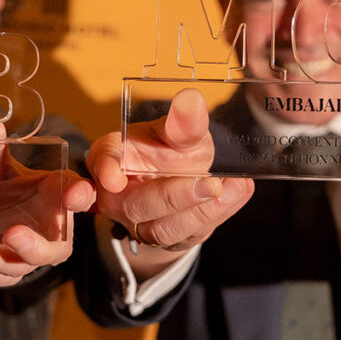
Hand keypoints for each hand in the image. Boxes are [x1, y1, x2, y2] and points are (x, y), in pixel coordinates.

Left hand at [0, 118, 94, 286]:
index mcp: (57, 197)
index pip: (78, 196)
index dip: (79, 196)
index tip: (74, 193)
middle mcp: (50, 232)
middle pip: (52, 250)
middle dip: (32, 246)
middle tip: (12, 232)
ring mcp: (26, 257)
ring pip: (14, 266)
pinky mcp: (4, 273)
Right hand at [88, 88, 253, 278]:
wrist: (182, 181)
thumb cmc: (170, 151)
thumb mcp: (177, 133)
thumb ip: (183, 122)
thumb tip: (191, 99)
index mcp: (113, 159)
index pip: (102, 162)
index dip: (106, 168)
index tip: (114, 178)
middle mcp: (120, 197)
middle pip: (137, 205)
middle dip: (174, 197)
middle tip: (209, 184)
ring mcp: (142, 224)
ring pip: (163, 229)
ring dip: (201, 212)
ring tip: (228, 189)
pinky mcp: (170, 240)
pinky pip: (189, 235)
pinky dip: (217, 215)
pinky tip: (238, 191)